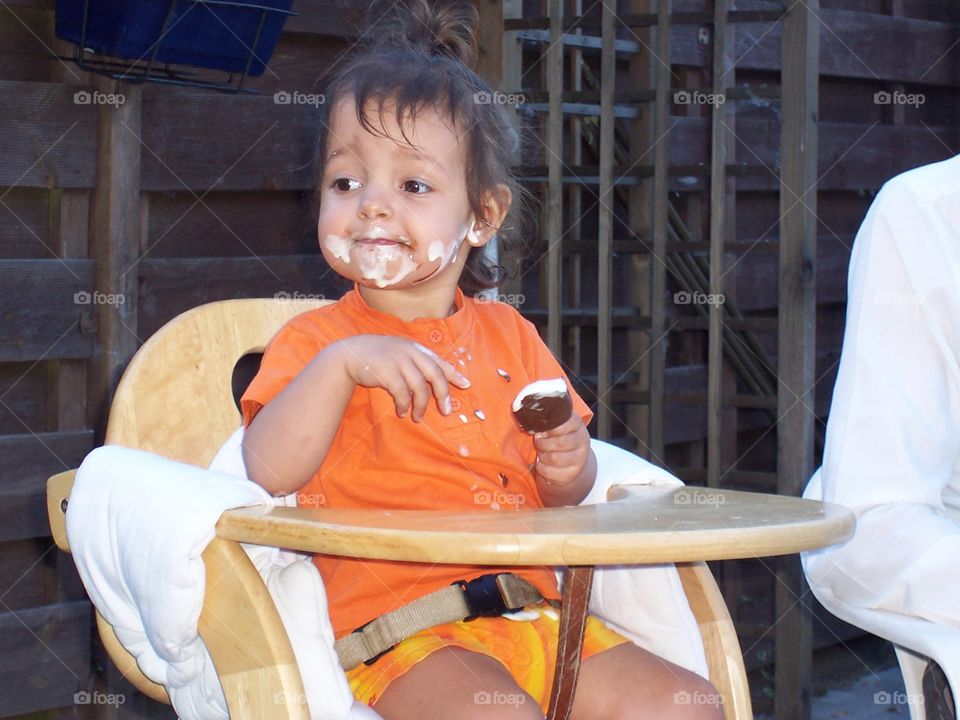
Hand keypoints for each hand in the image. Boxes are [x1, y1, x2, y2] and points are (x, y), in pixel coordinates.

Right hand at [333, 335, 469, 421]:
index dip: (454, 374)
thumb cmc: (380, 356)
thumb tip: (435, 381)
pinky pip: (402, 393)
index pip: (440, 362)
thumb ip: (417, 362)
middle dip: (442, 394)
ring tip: (418, 417)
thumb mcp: (401, 353)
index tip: (466, 385)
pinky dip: (404, 405)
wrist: (352, 353)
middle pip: (434, 374)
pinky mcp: (387, 372)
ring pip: (419, 387)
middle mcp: (411, 353)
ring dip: (421, 405)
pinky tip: (403, 411)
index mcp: (416, 349)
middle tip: (446, 411)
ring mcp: (399, 361)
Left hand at [532, 413, 590, 487]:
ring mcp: (579, 460)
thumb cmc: (560, 437)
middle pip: (559, 443)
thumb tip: (533, 425)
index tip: (542, 430)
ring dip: (542, 456)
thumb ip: (548, 422)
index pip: (564, 425)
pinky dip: (541, 468)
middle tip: (538, 442)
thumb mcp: (557, 425)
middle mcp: (582, 442)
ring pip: (554, 458)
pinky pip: (550, 472)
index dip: (549, 429)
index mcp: (577, 425)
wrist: (573, 458)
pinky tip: (541, 464)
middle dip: (543, 443)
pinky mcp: (571, 475)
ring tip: (541, 452)